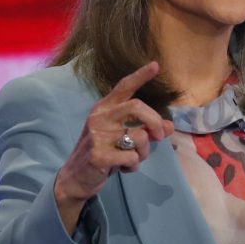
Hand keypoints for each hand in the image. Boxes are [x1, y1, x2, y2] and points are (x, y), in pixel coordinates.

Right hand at [54, 61, 174, 232]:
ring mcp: (97, 136)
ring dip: (144, 152)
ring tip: (133, 158)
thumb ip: (145, 129)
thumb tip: (169, 127)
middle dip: (155, 121)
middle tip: (159, 136)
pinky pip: (132, 157)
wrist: (75, 179)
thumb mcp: (123, 138)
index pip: (124, 87)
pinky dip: (133, 166)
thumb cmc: (103, 153)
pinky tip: (123, 168)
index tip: (156, 65)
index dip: (141, 75)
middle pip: (137, 106)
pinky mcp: (98, 155)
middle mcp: (100, 117)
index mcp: (104, 108)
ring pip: (139, 136)